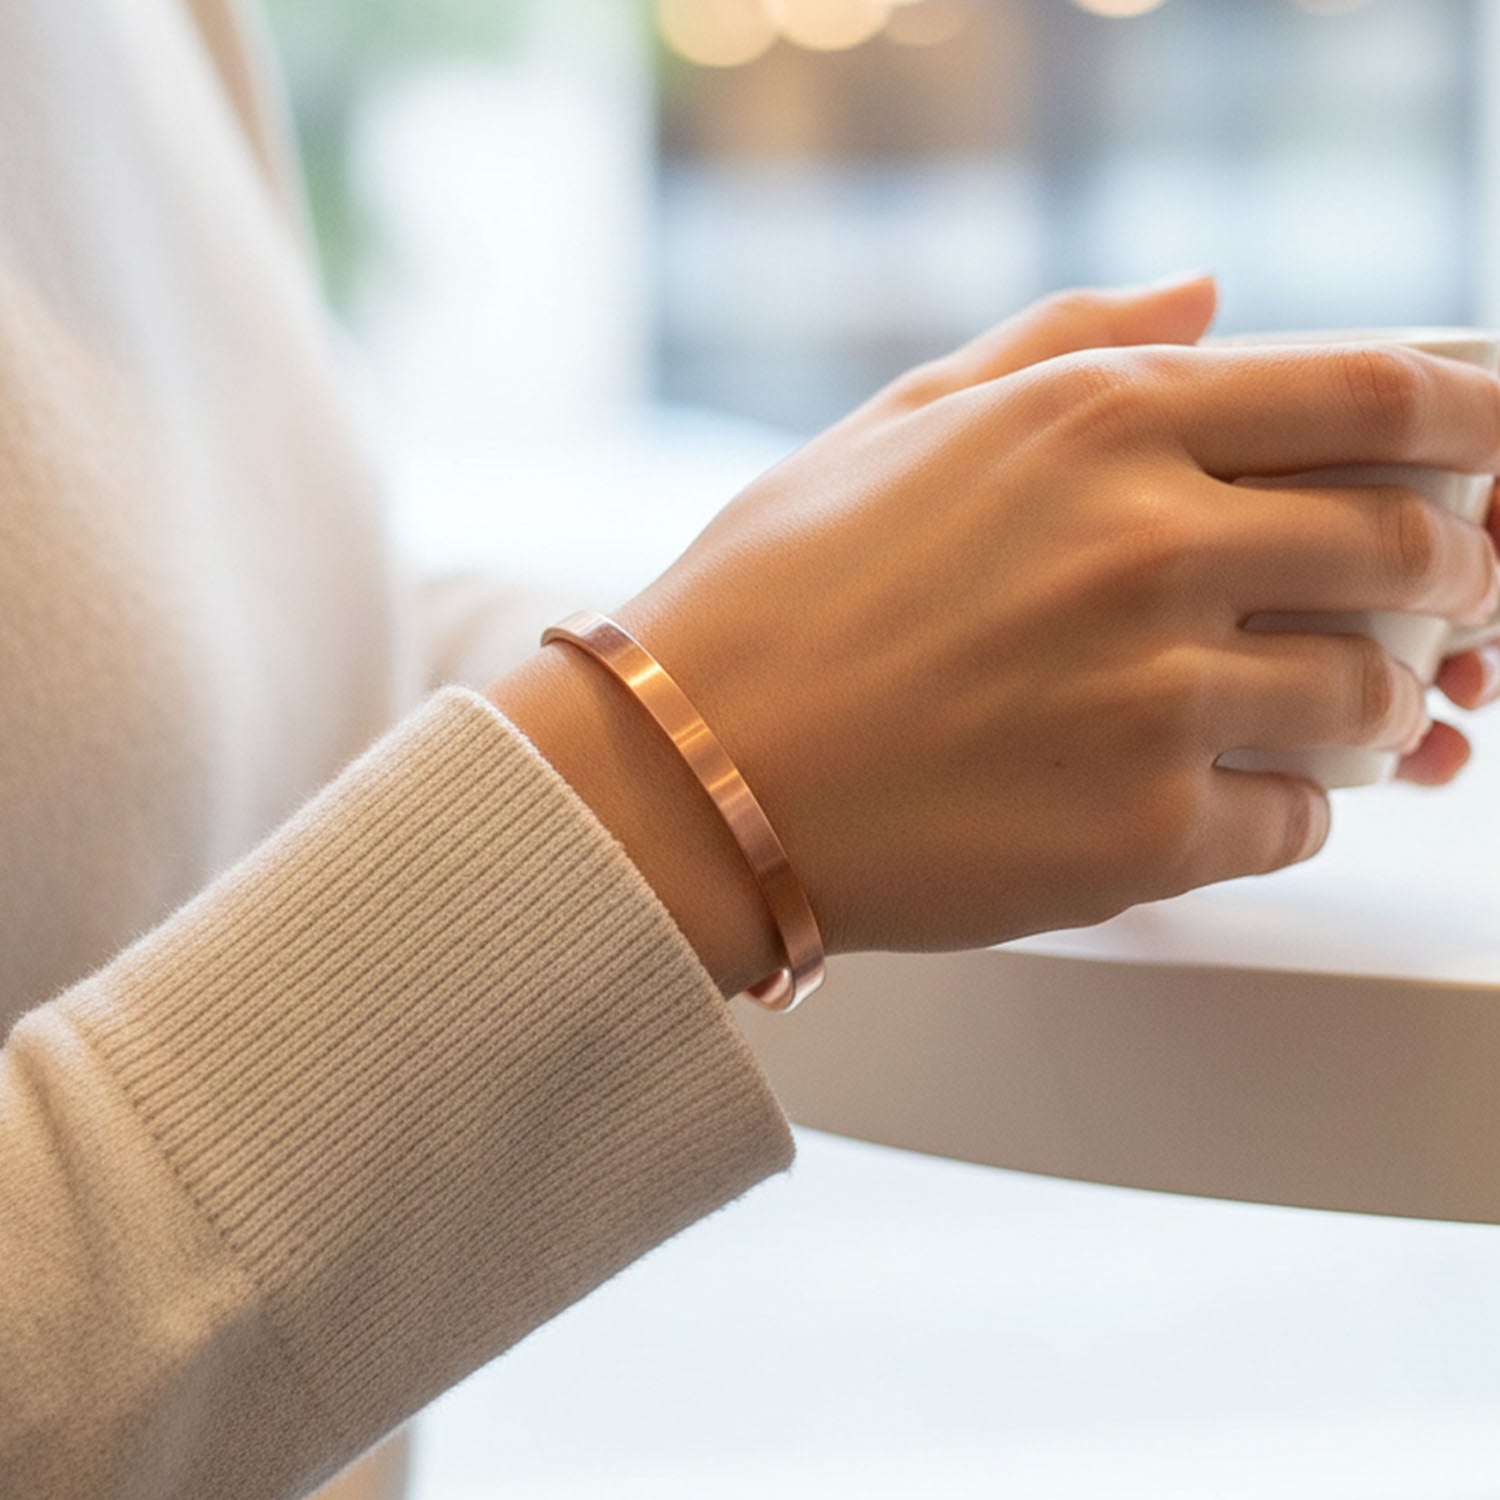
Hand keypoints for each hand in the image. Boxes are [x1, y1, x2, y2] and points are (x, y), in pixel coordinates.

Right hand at [609, 282, 1499, 961]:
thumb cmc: (776, 597)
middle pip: (1413, 544)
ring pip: (1372, 696)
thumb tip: (1209, 297)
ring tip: (1326, 708)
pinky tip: (1220, 792)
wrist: (685, 771)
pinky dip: (1287, 807)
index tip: (1482, 457)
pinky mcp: (1137, 837)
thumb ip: (1068, 340)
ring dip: (1372, 703)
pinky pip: (1298, 821)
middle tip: (1427, 600)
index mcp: (1099, 424)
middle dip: (1450, 574)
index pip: (1380, 392)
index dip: (1471, 422)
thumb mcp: (902, 423)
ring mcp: (1151, 698)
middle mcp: (1147, 546)